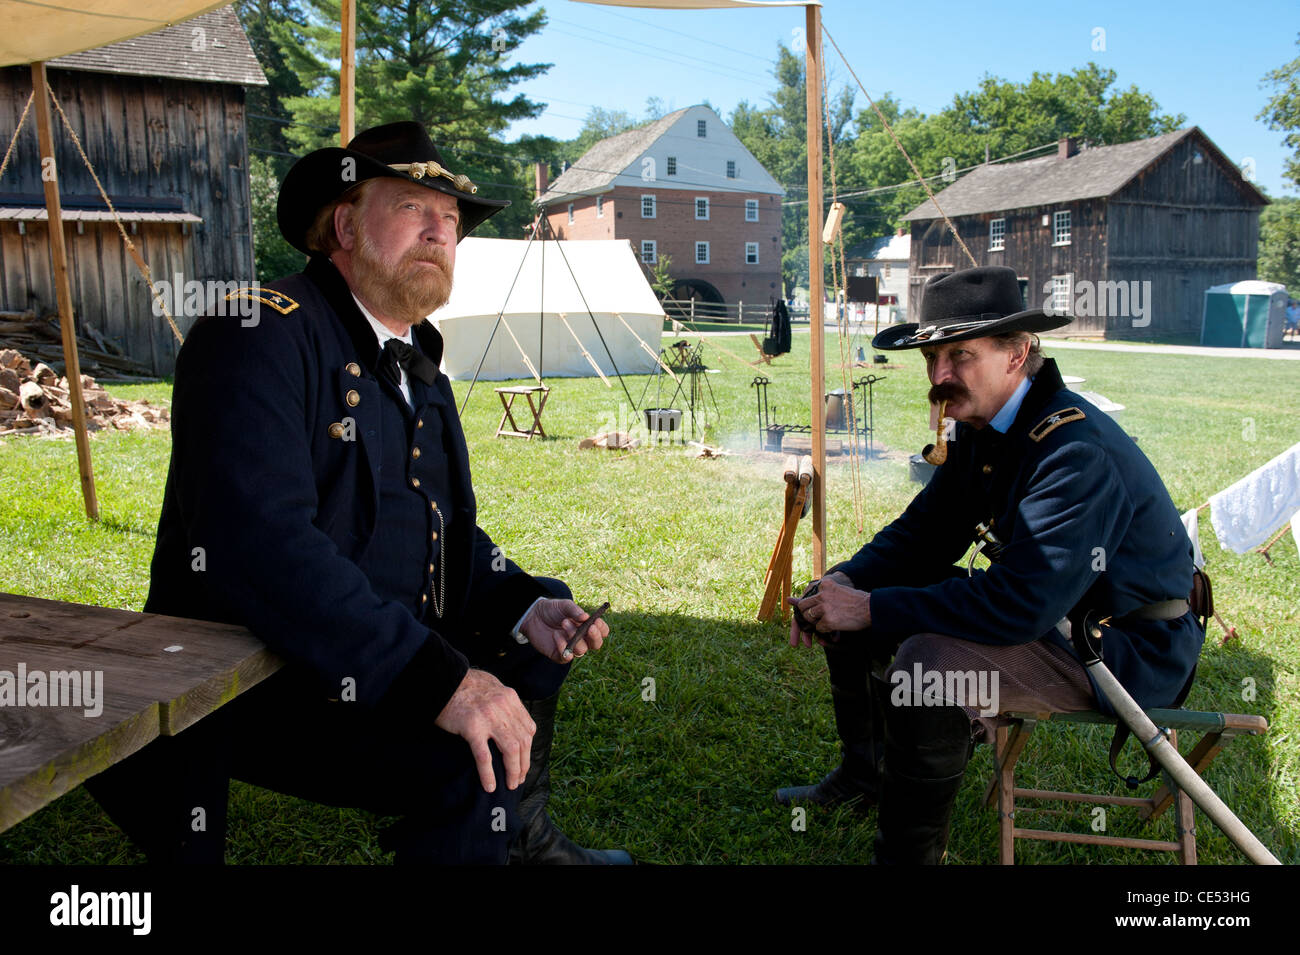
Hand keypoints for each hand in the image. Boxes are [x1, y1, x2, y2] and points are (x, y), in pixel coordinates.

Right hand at [434, 669, 535, 792]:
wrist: (442, 679)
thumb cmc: (464, 684)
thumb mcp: (492, 687)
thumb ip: (504, 703)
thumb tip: (511, 722)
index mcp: (510, 698)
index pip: (528, 728)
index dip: (528, 748)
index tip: (524, 761)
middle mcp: (504, 707)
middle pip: (523, 741)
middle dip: (523, 764)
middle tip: (518, 779)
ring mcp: (489, 717)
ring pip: (510, 750)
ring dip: (513, 771)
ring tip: (510, 784)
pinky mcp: (472, 727)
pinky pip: (484, 756)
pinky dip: (488, 773)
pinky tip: (489, 785)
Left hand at [521, 598, 609, 662]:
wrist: (533, 616)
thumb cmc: (552, 610)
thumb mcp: (564, 605)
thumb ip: (574, 610)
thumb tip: (586, 617)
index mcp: (587, 626)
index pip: (602, 631)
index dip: (602, 628)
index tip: (596, 621)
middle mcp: (582, 638)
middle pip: (596, 644)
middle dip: (595, 637)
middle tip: (589, 627)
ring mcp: (571, 647)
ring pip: (582, 650)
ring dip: (574, 636)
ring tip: (564, 623)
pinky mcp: (559, 655)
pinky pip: (566, 656)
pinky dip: (563, 646)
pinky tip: (556, 635)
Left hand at [788, 574, 868, 646]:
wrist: (871, 608)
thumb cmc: (857, 600)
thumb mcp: (838, 590)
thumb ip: (822, 593)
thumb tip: (791, 599)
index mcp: (825, 584)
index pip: (808, 594)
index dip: (806, 604)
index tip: (807, 607)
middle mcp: (822, 595)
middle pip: (803, 606)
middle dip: (806, 614)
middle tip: (814, 618)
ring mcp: (824, 608)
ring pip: (809, 617)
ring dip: (816, 622)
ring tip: (828, 622)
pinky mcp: (828, 620)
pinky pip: (819, 628)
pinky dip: (825, 630)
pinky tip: (835, 627)